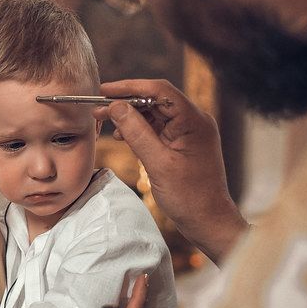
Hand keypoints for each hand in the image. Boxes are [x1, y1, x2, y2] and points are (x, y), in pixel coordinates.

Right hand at [95, 79, 248, 260]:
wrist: (208, 220)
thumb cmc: (189, 196)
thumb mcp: (158, 164)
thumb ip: (137, 133)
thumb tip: (116, 107)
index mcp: (194, 121)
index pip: (159, 90)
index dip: (129, 87)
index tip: (104, 90)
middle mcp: (194, 121)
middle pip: (155, 99)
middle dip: (126, 102)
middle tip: (99, 109)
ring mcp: (189, 131)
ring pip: (154, 113)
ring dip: (130, 116)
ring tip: (106, 123)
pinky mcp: (183, 142)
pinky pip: (158, 127)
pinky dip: (139, 129)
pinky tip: (123, 136)